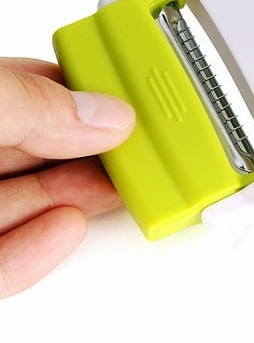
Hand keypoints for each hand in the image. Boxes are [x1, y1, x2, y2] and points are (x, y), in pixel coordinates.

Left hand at [0, 57, 134, 297]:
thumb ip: (32, 104)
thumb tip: (105, 116)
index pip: (36, 88)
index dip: (86, 93)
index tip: (130, 99)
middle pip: (43, 148)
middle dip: (96, 152)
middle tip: (143, 151)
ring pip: (30, 203)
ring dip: (80, 199)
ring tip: (125, 190)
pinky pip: (2, 260)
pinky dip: (38, 249)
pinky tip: (69, 228)